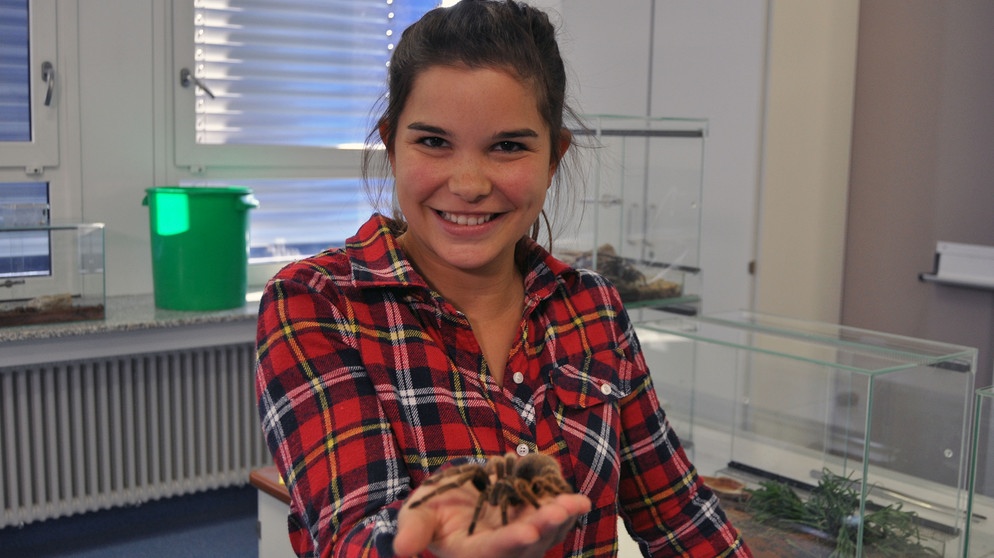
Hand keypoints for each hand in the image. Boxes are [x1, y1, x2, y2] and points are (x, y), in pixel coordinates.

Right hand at [392, 477, 590, 557]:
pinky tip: (578, 499)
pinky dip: (567, 509)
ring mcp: (521, 537)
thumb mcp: (417, 514)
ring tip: (575, 502)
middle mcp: (500, 550)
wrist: (452, 496)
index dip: (511, 541)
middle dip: (545, 526)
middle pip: (527, 544)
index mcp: (472, 552)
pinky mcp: (533, 521)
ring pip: (547, 533)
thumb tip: (402, 550)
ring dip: (562, 518)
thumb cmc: (431, 507)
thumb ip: (414, 530)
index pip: (493, 550)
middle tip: (562, 509)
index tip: (528, 532)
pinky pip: (555, 520)